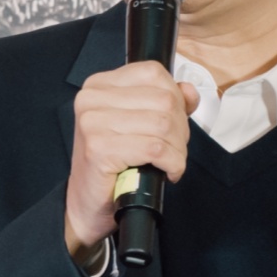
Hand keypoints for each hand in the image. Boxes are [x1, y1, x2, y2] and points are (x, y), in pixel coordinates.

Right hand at [64, 61, 199, 256]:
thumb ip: (164, 103)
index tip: (174, 122)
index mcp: (99, 85)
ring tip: (170, 162)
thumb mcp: (138, 126)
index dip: (175, 98)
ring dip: (178, 149)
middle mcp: (91, 99)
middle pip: (164, 99)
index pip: (153, 72)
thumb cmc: (111, 167)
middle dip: (180, 128)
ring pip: (163, 124)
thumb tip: (190, 91)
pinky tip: (167, 171)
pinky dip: (172, 163)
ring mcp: (93, 123)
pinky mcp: (100, 148)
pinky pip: (156, 148)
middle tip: (174, 149)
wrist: (86, 204)